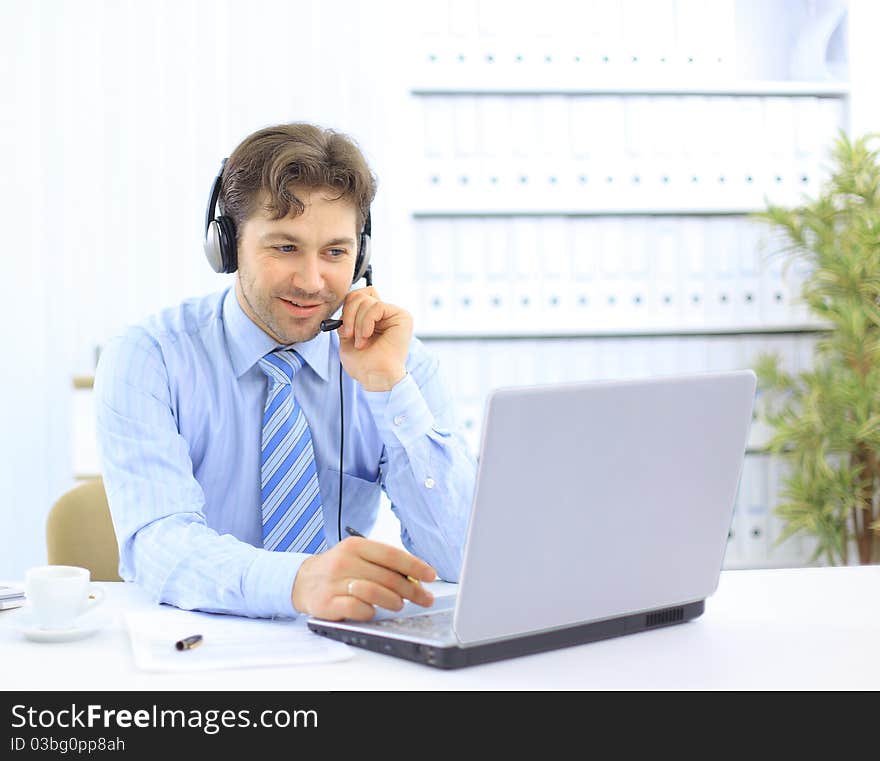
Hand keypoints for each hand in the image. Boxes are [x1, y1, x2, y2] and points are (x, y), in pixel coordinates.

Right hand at [291, 536, 436, 620]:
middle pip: (387, 576)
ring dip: (393, 600)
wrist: (302, 581)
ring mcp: (335, 582)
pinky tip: (373, 611)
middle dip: (412, 589)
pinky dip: (370, 612)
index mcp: (356, 545)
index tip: (431, 575)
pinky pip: (357, 609)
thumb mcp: (358, 556)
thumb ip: (382, 563)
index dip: (415, 565)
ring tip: (399, 604)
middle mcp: (344, 561)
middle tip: (425, 598)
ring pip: (374, 592)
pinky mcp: (327, 603)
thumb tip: (416, 576)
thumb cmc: (338, 569)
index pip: (391, 554)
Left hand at [336, 286, 411, 390]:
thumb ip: (346, 318)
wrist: (374, 377)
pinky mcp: (402, 316)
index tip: (343, 328)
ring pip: (367, 300)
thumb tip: (345, 303)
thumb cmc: (363, 364)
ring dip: (357, 323)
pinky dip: (366, 322)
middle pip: (360, 294)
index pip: (358, 296)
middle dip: (349, 314)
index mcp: (373, 317)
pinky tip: (367, 336)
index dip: (347, 308)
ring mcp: (394, 314)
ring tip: (360, 341)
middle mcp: (385, 314)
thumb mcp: (346, 336)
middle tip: (348, 334)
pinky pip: (377, 307)